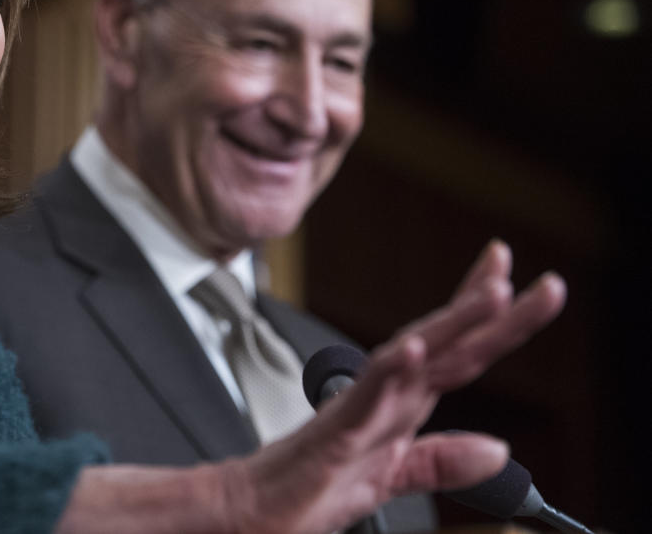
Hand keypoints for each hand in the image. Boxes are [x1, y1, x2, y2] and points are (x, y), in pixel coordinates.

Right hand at [216, 239, 566, 533]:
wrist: (249, 511)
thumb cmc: (307, 490)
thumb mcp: (391, 478)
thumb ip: (441, 461)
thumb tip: (498, 448)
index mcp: (401, 406)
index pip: (454, 352)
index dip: (487, 316)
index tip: (517, 278)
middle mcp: (384, 397)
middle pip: (448, 345)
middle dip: (490, 306)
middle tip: (534, 273)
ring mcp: (359, 409)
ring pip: (414, 357)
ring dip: (454, 323)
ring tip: (494, 293)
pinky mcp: (333, 432)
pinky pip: (366, 396)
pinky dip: (392, 369)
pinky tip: (416, 349)